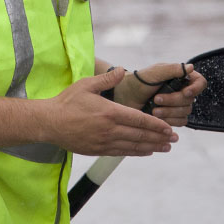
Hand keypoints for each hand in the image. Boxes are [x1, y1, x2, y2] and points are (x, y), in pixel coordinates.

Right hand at [42, 68, 178, 156]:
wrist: (49, 123)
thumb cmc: (67, 101)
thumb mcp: (86, 85)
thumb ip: (107, 79)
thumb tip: (122, 70)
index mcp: (110, 112)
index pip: (140, 119)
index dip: (157, 125)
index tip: (170, 128)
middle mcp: (110, 129)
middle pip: (141, 135)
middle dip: (160, 138)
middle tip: (174, 140)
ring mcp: (104, 142)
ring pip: (134, 146)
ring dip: (152, 147)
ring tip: (165, 148)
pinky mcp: (98, 150)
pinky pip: (122, 152)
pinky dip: (136, 152)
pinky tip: (146, 152)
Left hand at [114, 62, 207, 126]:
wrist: (125, 97)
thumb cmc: (138, 81)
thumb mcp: (155, 72)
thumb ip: (173, 69)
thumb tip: (191, 67)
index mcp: (180, 77)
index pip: (200, 83)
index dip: (196, 89)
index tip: (185, 92)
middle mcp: (181, 91)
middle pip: (191, 100)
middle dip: (173, 101)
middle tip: (156, 99)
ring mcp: (177, 105)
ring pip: (185, 113)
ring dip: (169, 112)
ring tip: (153, 110)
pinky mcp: (172, 117)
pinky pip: (180, 123)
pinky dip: (169, 121)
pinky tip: (156, 117)